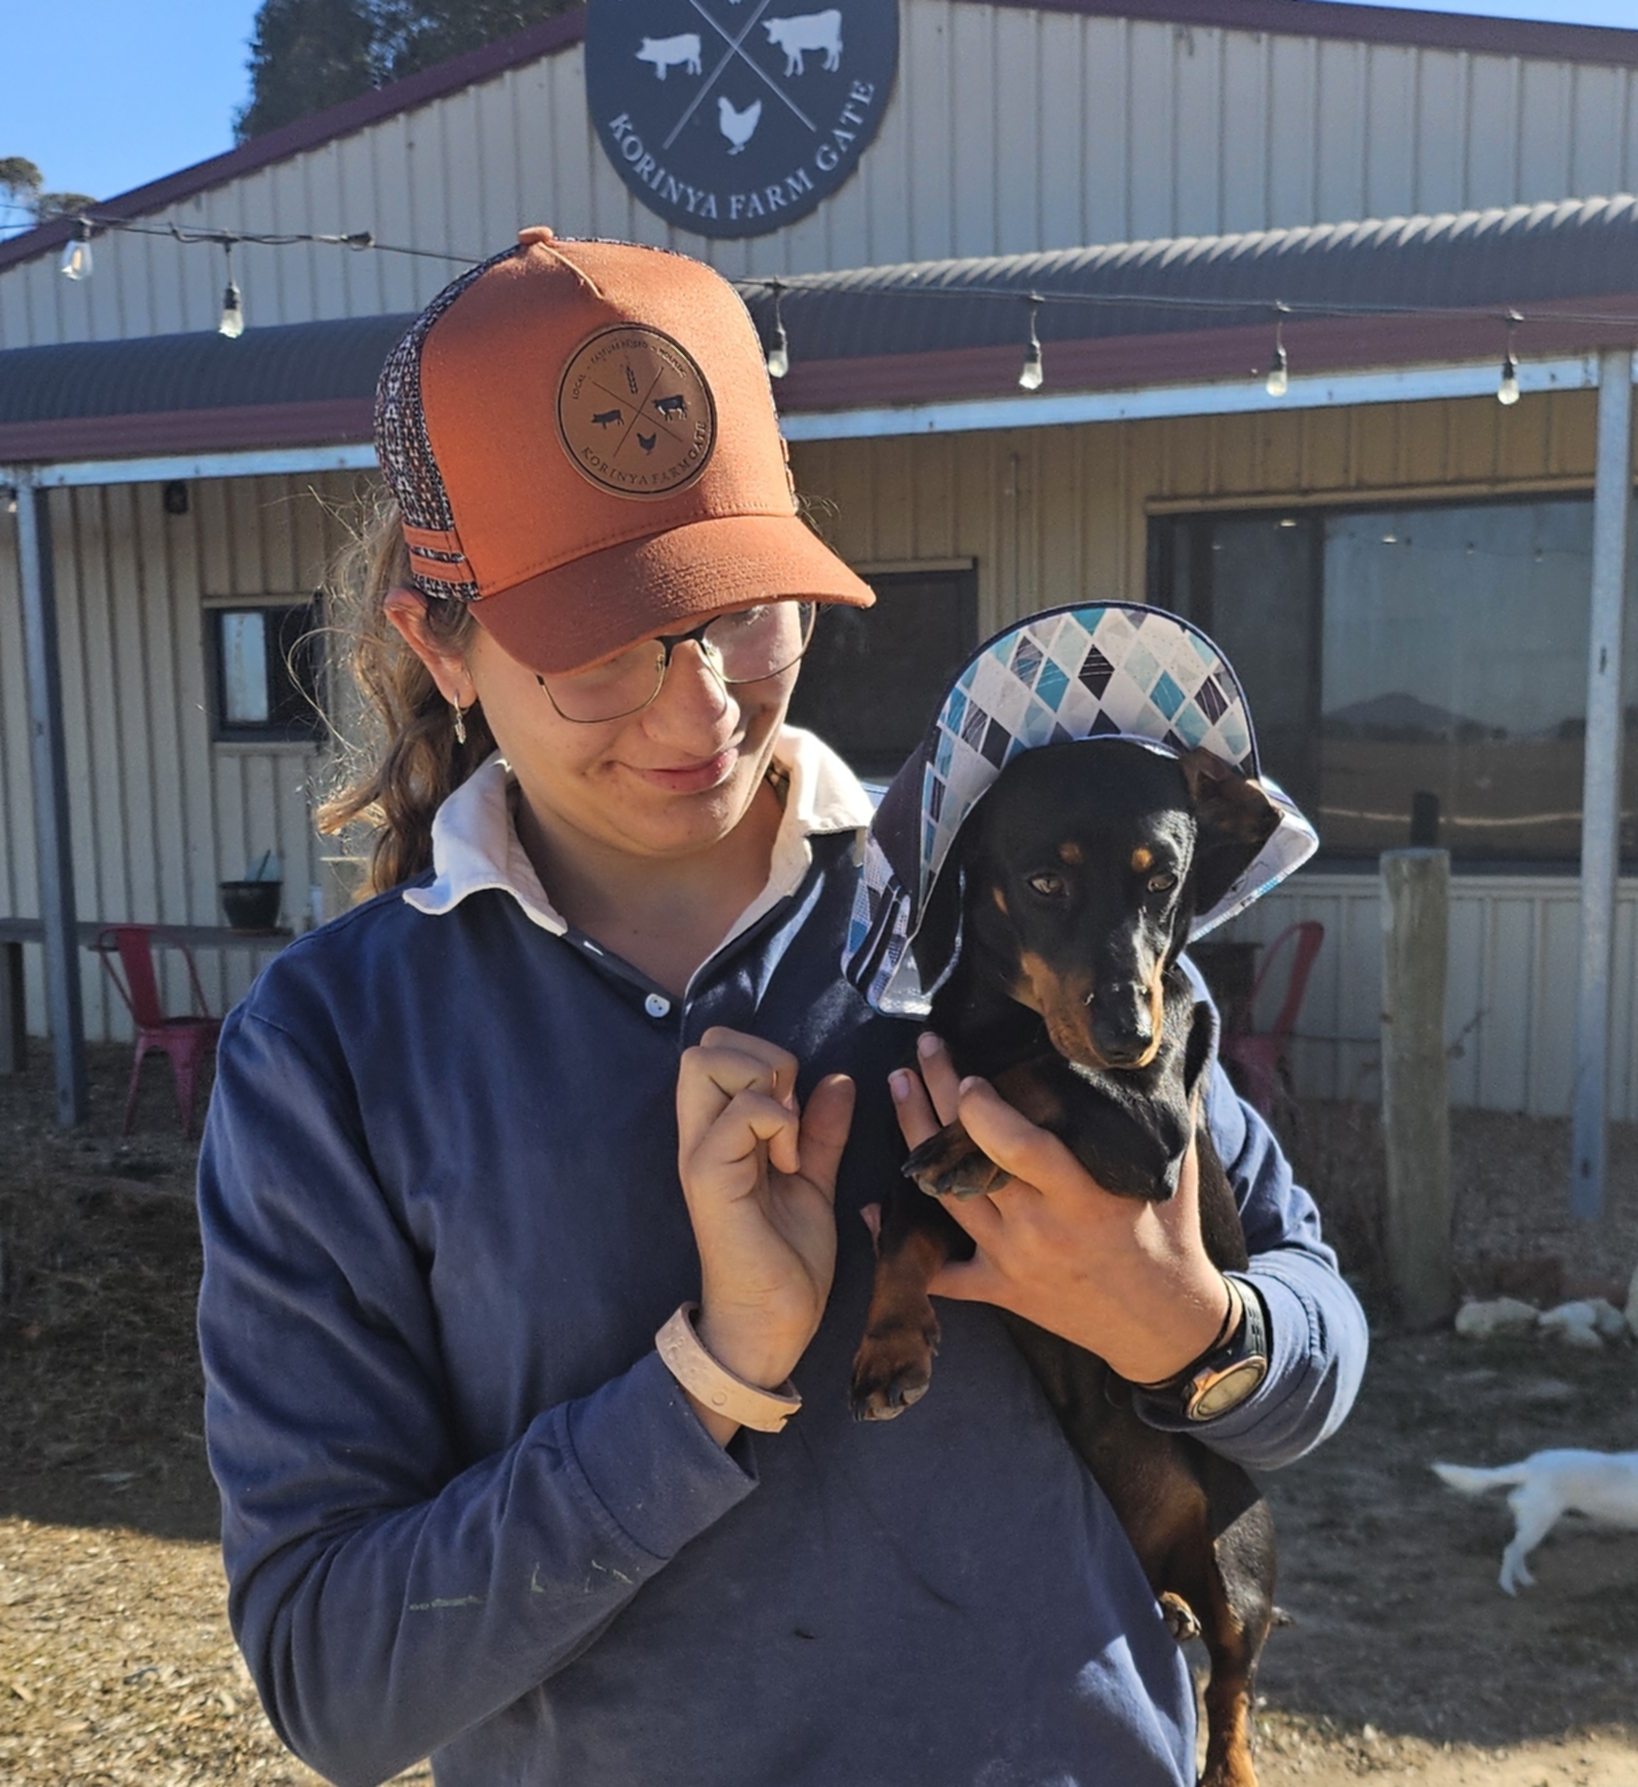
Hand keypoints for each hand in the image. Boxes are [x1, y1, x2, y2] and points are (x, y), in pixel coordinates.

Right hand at [676, 1027, 854, 1440]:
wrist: (773, 1324)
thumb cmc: (786, 1261)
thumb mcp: (813, 1181)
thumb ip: (820, 1131)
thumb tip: (836, 1079)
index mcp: (721, 1133)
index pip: (718, 1049)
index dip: (763, 1057)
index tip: (795, 1106)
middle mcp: (701, 1135)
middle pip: (704, 1045)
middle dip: (760, 1055)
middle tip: (789, 1109)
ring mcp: (701, 1153)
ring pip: (706, 1061)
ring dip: (763, 1083)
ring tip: (786, 1136)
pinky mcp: (710, 1176)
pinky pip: (741, 1111)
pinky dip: (777, 1120)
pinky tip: (788, 1163)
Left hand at [888, 1034, 1230, 1385]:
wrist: (1163, 1325)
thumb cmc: (1169, 1236)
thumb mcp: (1174, 1175)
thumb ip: (1153, 1119)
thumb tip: (1148, 1058)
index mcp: (1082, 1198)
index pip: (1021, 1150)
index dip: (987, 1113)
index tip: (970, 1074)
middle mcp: (1039, 1229)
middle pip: (972, 1160)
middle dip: (941, 1097)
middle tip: (921, 1052)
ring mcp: (1012, 1260)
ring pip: (946, 1198)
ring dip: (917, 1138)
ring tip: (899, 1087)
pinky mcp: (999, 1289)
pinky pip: (942, 1271)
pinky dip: (903, 1243)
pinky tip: (870, 1209)